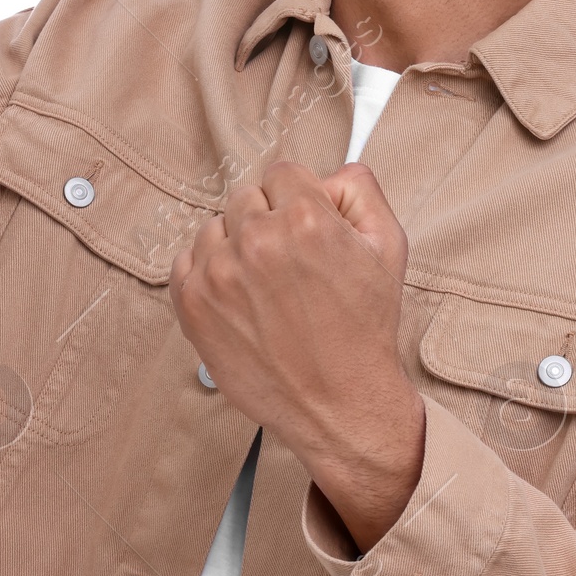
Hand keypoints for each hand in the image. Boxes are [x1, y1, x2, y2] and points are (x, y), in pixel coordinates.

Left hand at [168, 160, 426, 551]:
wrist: (340, 404)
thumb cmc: (364, 330)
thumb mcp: (388, 248)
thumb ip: (361, 191)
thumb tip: (330, 171)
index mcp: (305, 219)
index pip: (282, 173)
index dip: (298, 199)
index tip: (306, 229)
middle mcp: (257, 241)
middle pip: (247, 197)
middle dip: (268, 221)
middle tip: (291, 266)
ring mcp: (218, 274)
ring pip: (215, 228)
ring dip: (236, 247)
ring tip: (266, 288)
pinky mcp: (193, 305)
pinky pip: (187, 262)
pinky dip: (209, 274)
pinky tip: (239, 299)